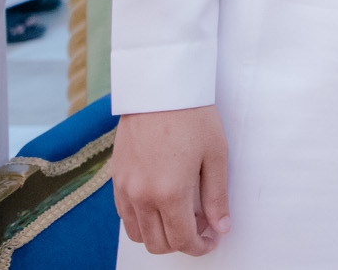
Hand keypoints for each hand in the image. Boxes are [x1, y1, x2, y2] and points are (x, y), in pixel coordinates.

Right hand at [112, 106, 230, 256]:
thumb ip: (216, 197)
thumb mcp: (215, 156)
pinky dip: (143, 221)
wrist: (160, 90)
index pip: (181, 240)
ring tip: (183, 215)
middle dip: (182, 243)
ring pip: (138, 234)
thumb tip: (221, 228)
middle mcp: (141, 196)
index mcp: (169, 193)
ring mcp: (124, 189)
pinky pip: (125, 215)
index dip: (199, 247)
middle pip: (157, 244)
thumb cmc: (193, 118)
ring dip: (160, 234)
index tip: (212, 240)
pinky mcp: (115, 179)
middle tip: (202, 226)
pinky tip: (162, 204)